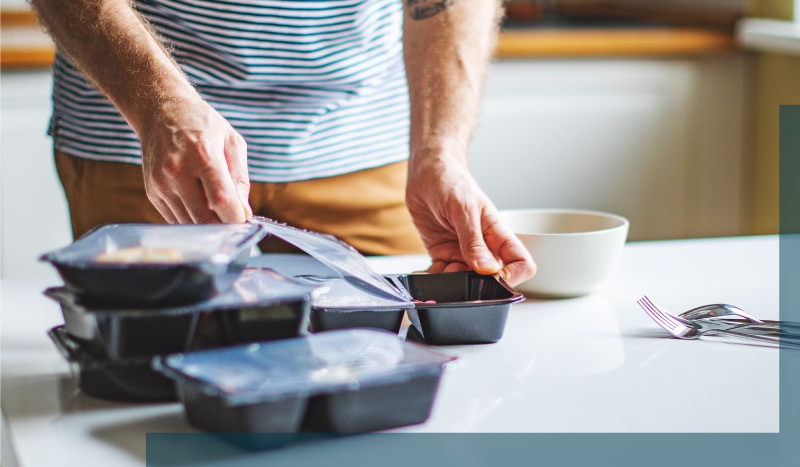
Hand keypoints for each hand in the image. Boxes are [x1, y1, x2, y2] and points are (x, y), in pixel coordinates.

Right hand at [138, 97, 251, 223]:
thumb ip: (240, 179)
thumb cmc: (203, 126)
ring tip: (218, 212)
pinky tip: (201, 207)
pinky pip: (176, 220)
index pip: (221, 201)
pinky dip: (192, 220)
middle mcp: (177, 171)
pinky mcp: (152, 193)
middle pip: (204, 218)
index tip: (244, 220)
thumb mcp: (232, 142)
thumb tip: (244, 213)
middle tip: (234, 221)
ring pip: (190, 224)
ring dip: (208, 225)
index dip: (236, 218)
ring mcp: (161, 184)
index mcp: (202, 155)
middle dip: (224, 227)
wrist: (161, 111)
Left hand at [406, 153, 535, 285]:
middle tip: (454, 274)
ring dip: (450, 285)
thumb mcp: (463, 208)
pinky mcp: (443, 254)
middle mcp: (484, 247)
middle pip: (489, 280)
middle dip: (473, 286)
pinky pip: (441, 276)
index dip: (512, 277)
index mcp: (497, 234)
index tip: (492, 278)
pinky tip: (424, 276)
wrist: (427, 171)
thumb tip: (488, 269)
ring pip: (463, 282)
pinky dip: (432, 281)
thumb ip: (473, 240)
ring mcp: (463, 252)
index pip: (521, 264)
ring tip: (436, 273)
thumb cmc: (451, 180)